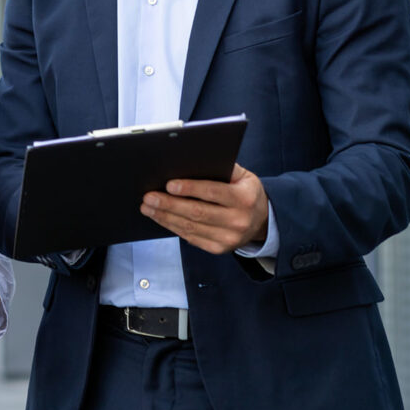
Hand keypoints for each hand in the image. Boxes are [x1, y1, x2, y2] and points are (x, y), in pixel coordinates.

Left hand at [140, 163, 268, 253]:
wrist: (262, 220)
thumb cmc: (244, 192)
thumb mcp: (242, 175)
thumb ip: (222, 167)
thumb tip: (190, 161)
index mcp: (244, 198)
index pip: (212, 192)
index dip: (189, 189)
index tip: (169, 185)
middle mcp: (238, 220)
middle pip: (197, 212)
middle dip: (169, 204)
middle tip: (149, 197)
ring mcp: (228, 238)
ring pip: (190, 227)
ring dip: (165, 217)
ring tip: (148, 207)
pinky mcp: (219, 248)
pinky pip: (190, 237)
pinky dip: (172, 227)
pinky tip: (160, 218)